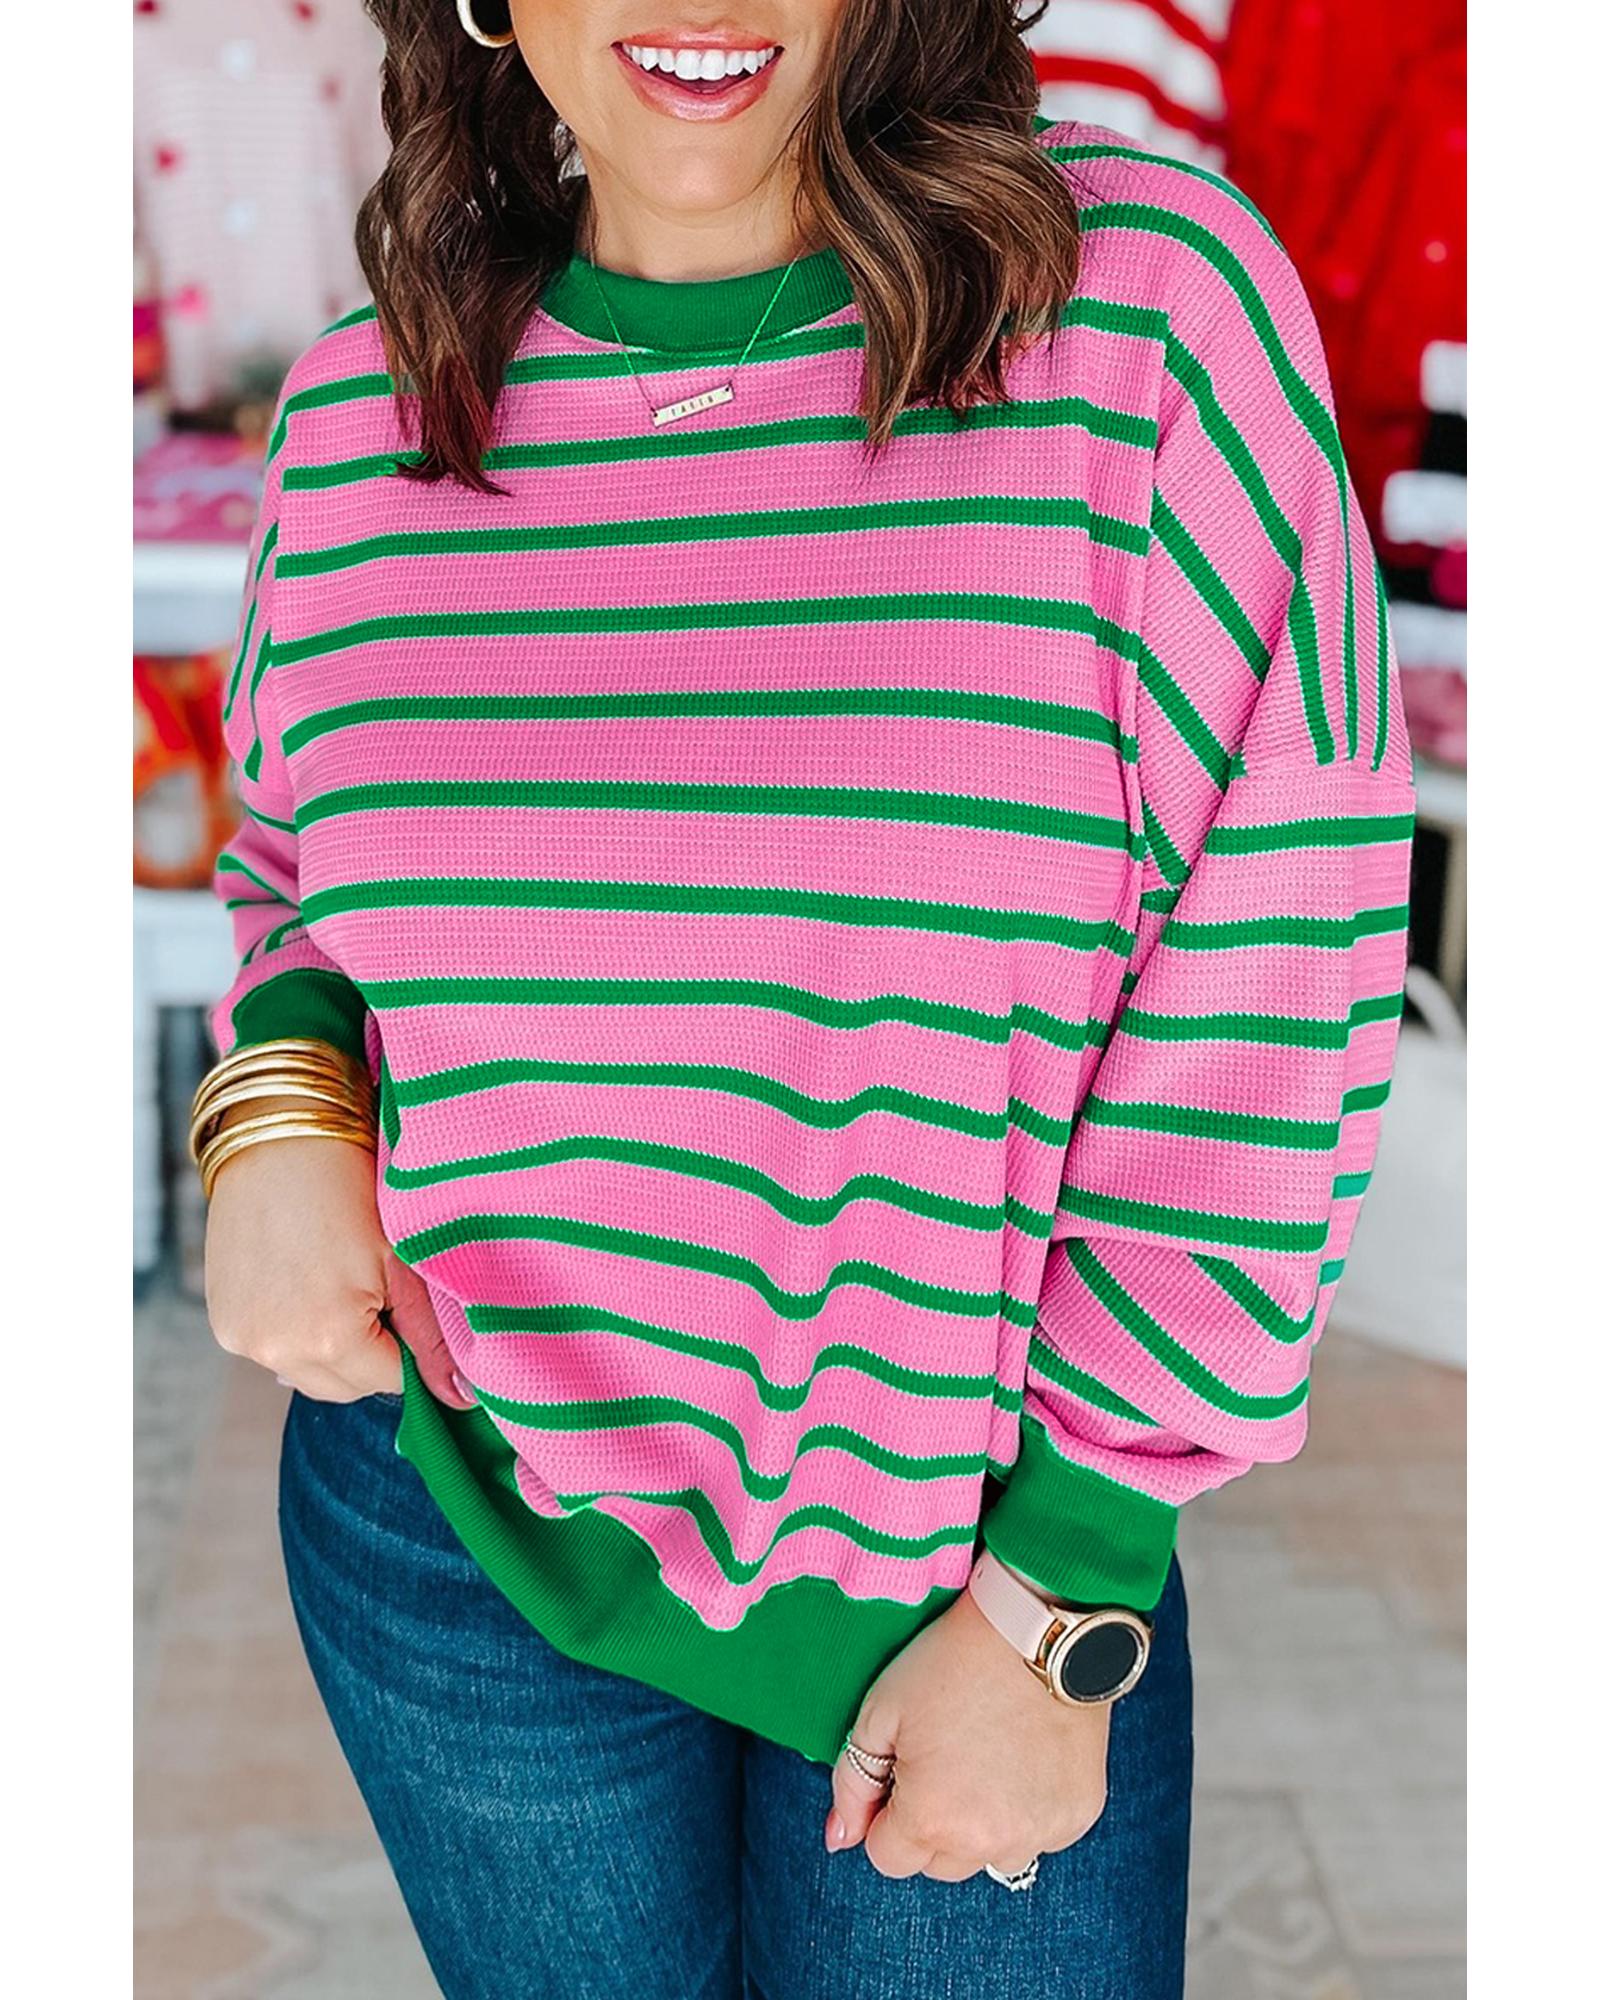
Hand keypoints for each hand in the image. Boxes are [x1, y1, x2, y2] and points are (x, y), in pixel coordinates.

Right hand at [202, 1096, 471, 1409]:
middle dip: (375, 1356)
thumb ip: (432, 1337)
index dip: (415, 1354)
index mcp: (329, 1337)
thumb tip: (460, 1395)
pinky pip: (275, 1352)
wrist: (279, 1135)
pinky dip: (298, 1334)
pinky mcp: (223, 1322)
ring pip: (310, 1375)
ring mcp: (242, 1338)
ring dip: (335, 1350)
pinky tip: (311, 1286)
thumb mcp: (402, 1261)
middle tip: (384, 1296)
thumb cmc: (350, 1188)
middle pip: (348, 1388)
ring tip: (346, 1287)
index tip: (419, 1317)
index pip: (392, 1383)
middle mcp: (277, 1350)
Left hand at [827, 1585, 1109, 1880]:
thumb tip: (840, 1839)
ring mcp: (1040, 1833)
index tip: (904, 1770)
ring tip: (986, 1759)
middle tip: (945, 1758)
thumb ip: (851, 1782)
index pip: (888, 1858)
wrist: (1036, 1629)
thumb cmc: (951, 1663)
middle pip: (940, 1864)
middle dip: (931, 1824)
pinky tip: (1025, 1758)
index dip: (887, 1813)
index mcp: (931, 1820)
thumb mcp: (880, 1712)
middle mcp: (988, 1843)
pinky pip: (1039, 1836)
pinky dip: (1027, 1810)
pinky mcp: (1077, 1815)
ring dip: (982, 1827)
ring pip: (992, 1856)